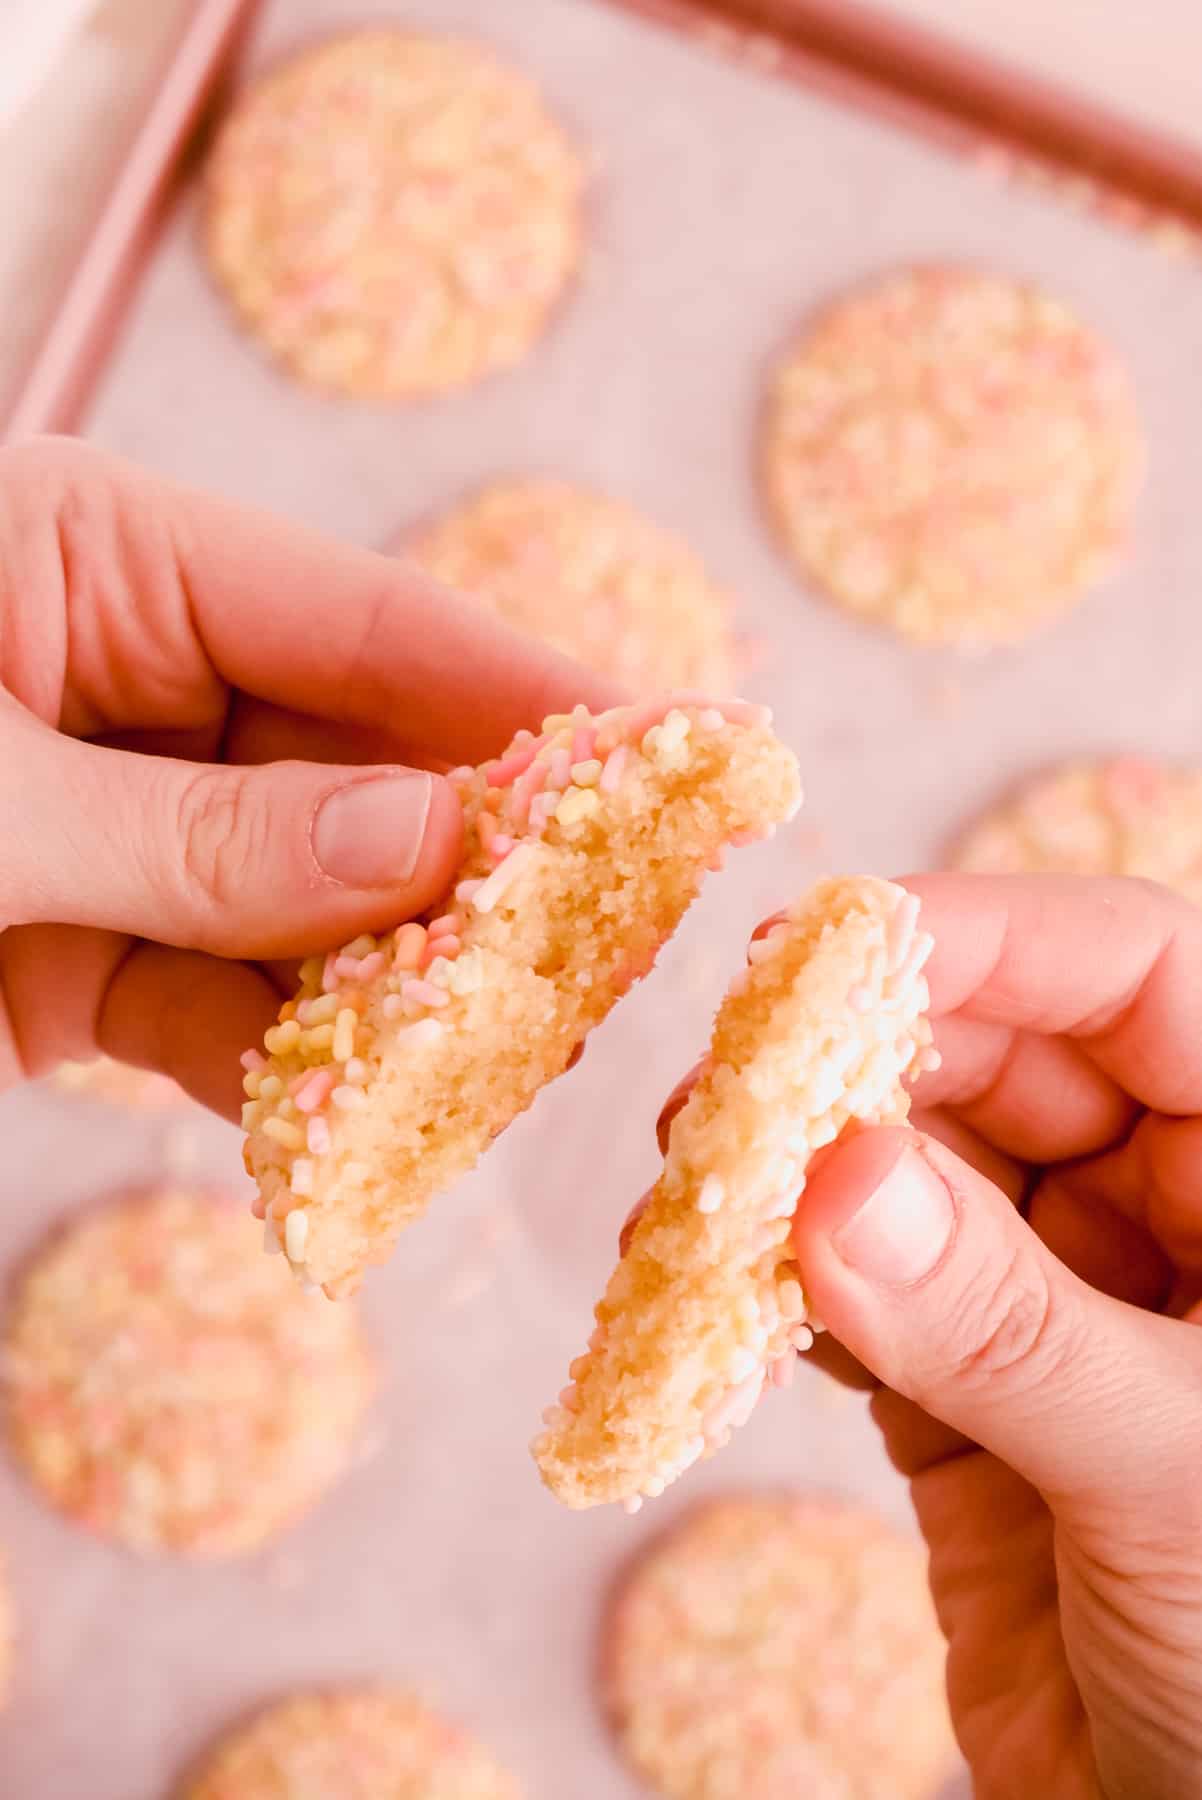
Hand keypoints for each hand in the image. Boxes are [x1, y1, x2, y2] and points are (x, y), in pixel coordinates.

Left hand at [0, 439, 619, 1114]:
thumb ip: (200, 835)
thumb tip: (428, 840)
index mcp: (108, 560)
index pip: (370, 623)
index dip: (527, 694)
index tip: (676, 751)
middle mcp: (136, 685)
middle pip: (362, 772)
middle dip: (477, 871)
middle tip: (616, 939)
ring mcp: (118, 829)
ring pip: (305, 914)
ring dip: (394, 997)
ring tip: (507, 1062)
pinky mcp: (80, 960)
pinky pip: (214, 1014)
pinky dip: (284, 1079)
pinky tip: (357, 1132)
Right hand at [788, 875, 1201, 1799]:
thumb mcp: (1176, 1473)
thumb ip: (1009, 1325)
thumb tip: (837, 1174)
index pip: (1139, 976)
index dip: (992, 935)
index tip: (831, 940)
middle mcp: (1172, 1212)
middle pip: (998, 1057)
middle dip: (856, 1062)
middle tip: (720, 1090)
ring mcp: (1062, 1301)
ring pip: (907, 1176)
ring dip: (791, 1179)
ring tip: (686, 1197)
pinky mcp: (967, 1397)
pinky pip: (858, 1300)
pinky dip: (778, 1292)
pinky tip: (710, 1296)